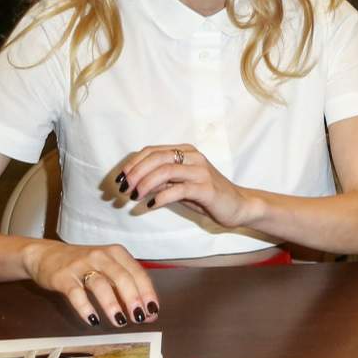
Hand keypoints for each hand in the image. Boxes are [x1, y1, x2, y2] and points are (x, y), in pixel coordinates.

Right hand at [21, 240, 158, 327]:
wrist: (46, 255)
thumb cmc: (84, 265)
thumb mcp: (107, 269)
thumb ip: (126, 288)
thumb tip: (148, 314)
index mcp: (117, 253)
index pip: (137, 272)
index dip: (147, 292)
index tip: (153, 311)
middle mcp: (101, 256)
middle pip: (121, 277)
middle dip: (132, 298)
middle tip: (139, 318)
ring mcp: (81, 265)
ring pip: (100, 285)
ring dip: (112, 304)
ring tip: (119, 321)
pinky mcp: (63, 277)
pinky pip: (76, 293)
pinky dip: (85, 308)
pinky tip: (93, 320)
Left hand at [116, 144, 257, 229]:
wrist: (238, 206)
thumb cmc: (207, 196)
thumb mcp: (179, 186)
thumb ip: (160, 181)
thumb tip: (134, 183)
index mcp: (185, 151)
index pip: (152, 151)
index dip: (132, 164)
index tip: (119, 179)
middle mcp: (193, 156)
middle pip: (156, 158)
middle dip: (135, 173)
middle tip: (123, 189)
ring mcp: (200, 171)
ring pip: (165, 170)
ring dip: (144, 184)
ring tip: (134, 196)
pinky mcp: (206, 188)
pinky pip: (178, 189)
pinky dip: (160, 197)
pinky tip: (151, 205)